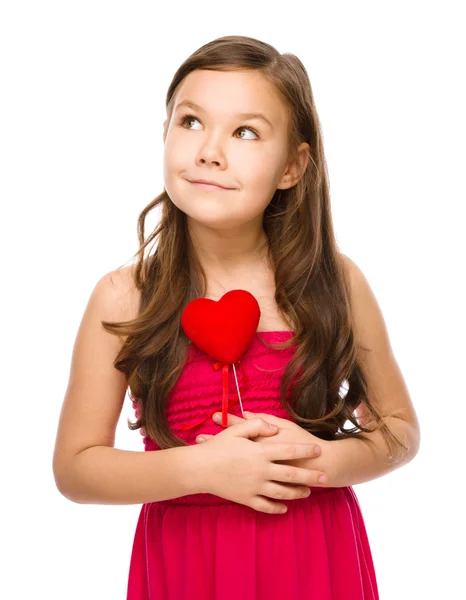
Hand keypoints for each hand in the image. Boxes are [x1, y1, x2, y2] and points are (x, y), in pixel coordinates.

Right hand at [192, 415, 327, 513]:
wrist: (199, 469)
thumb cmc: (217, 447)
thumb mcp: (236, 430)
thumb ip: (257, 424)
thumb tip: (274, 428)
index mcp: (260, 452)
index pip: (289, 450)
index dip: (305, 450)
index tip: (318, 450)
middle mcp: (261, 470)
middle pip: (291, 473)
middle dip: (310, 475)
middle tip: (324, 476)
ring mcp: (254, 486)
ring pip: (282, 492)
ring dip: (297, 492)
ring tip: (308, 492)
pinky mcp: (246, 499)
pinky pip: (265, 506)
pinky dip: (277, 508)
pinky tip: (285, 508)